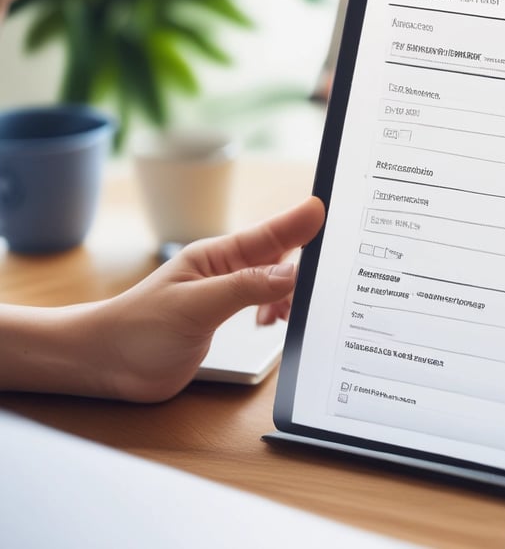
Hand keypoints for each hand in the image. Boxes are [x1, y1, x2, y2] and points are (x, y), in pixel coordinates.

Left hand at [88, 196, 324, 401]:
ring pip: (276, 281)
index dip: (299, 223)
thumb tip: (291, 273)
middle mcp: (226, 271)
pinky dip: (279, 311)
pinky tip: (276, 323)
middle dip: (305, 264)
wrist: (107, 364)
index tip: (326, 211)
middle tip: (327, 279)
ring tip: (292, 313)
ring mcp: (227, 293)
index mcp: (217, 256)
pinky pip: (265, 304)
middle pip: (279, 255)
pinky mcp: (226, 317)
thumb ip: (245, 287)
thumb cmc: (139, 329)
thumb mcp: (195, 307)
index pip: (268, 234)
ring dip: (292, 293)